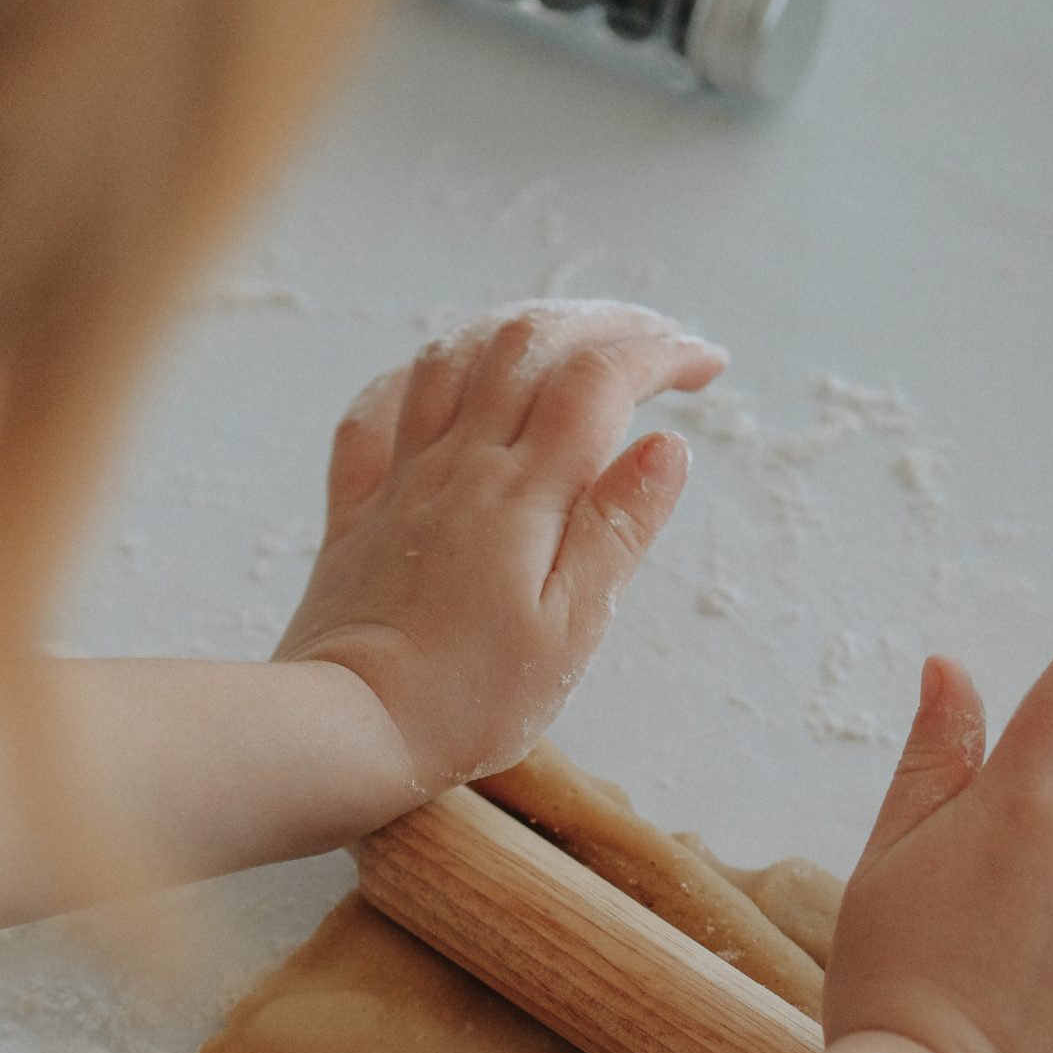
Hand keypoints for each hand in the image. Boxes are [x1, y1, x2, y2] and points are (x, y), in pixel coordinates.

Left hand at [275, 301, 725, 795]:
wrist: (346, 729)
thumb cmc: (468, 700)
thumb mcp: (570, 631)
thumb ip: (618, 531)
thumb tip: (669, 446)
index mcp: (523, 491)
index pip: (601, 380)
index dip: (661, 354)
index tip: (706, 365)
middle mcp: (460, 464)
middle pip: (530, 343)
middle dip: (603, 323)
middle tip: (654, 341)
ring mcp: (400, 480)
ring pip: (454, 358)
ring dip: (518, 330)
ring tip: (565, 342)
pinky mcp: (354, 513)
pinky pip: (374, 413)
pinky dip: (416, 378)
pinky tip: (440, 383)